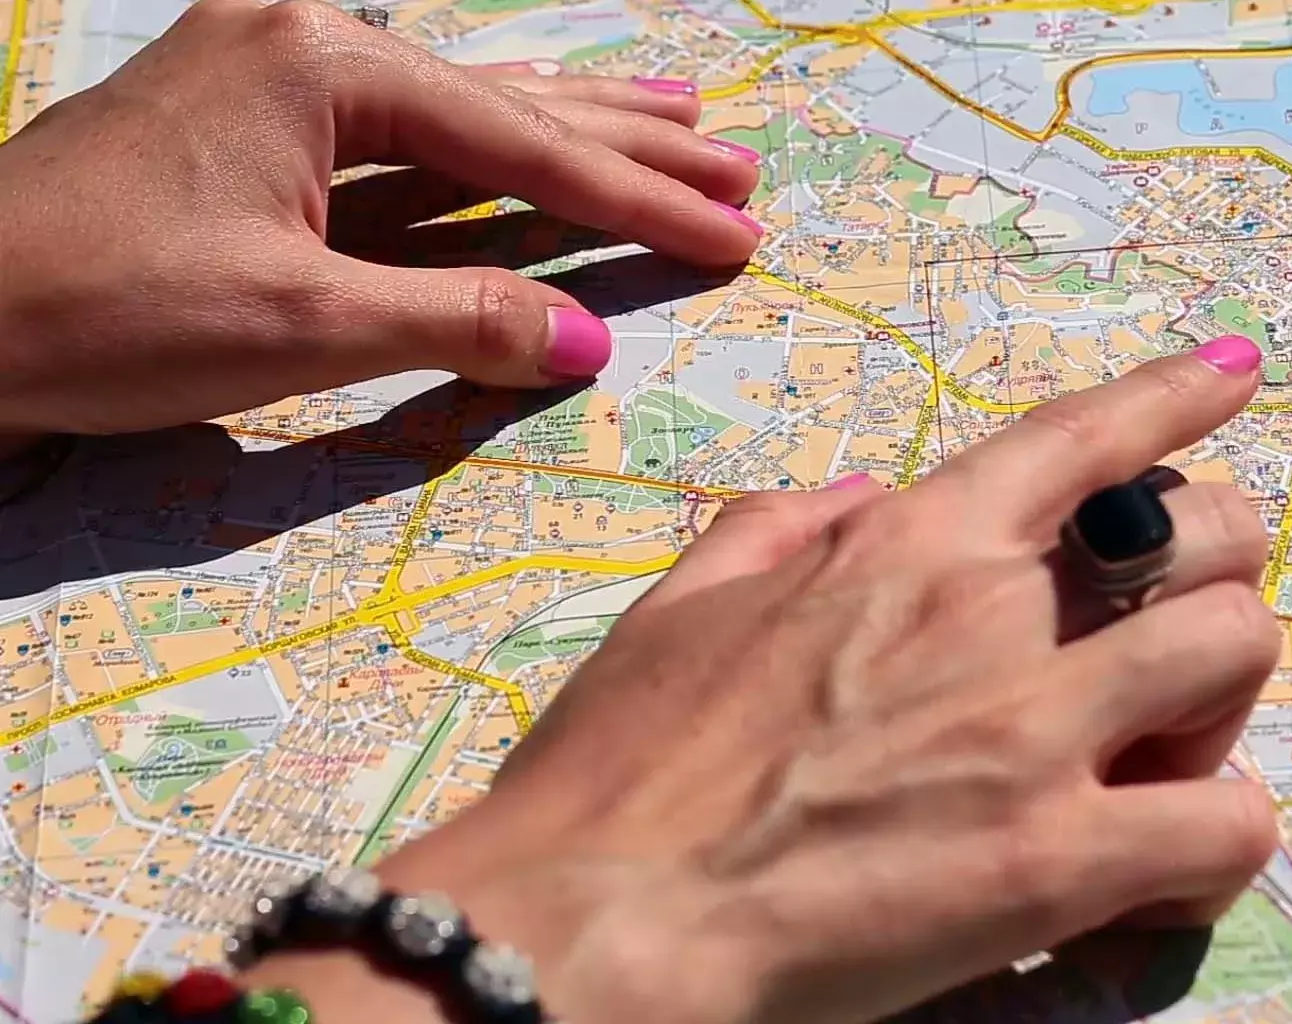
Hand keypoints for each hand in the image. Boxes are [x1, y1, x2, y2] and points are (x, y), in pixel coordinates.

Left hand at [0, 0, 763, 435]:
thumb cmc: (103, 312)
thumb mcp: (300, 325)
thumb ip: (457, 322)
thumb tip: (589, 339)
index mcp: (325, 64)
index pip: (521, 149)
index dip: (639, 201)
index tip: (735, 232)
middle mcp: (307, 40)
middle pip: (509, 103)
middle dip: (631, 142)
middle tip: (738, 165)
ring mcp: (274, 72)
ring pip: (462, 108)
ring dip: (573, 126)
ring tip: (679, 121)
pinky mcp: (250, 123)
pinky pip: (404, 134)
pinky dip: (485, 150)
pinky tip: (533, 137)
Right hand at [244, 336, 1279, 1023]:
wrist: (585, 920)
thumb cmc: (618, 767)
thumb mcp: (686, 600)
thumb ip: (788, 528)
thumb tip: (871, 500)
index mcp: (909, 539)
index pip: (1084, 434)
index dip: (1177, 397)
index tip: (1235, 379)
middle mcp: (993, 606)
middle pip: (1211, 537)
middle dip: (1213, 588)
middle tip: (1156, 667)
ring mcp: (1033, 728)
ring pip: (1239, 651)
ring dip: (1218, 710)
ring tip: (1156, 768)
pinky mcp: (1056, 860)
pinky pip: (1230, 825)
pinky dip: (1214, 845)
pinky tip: (1155, 872)